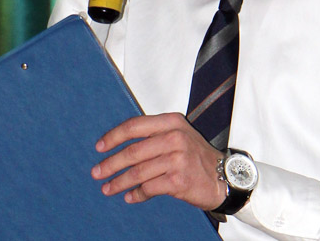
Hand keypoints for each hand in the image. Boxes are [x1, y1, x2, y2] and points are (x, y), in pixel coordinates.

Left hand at [90, 113, 225, 209]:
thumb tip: (120, 148)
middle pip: (133, 151)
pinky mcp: (178, 180)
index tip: (99, 147)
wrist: (223, 177)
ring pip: (138, 172)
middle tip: (96, 172)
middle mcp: (174, 138)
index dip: (113, 137)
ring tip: (107, 188)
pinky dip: (136, 194)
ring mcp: (177, 159)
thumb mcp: (178, 135)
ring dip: (119, 182)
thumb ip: (153, 137)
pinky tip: (129, 197)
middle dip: (111, 163)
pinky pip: (149, 188)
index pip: (134, 126)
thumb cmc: (196, 156)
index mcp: (171, 122)